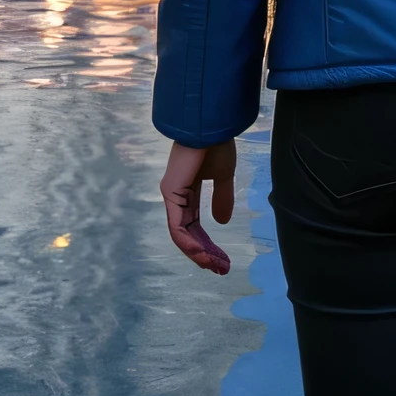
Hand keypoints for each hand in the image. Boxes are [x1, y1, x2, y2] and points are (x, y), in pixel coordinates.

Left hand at [160, 140, 236, 273]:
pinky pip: (178, 227)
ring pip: (181, 236)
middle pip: (188, 235)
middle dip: (205, 254)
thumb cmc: (217, 144)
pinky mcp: (171, 193)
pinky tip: (203, 254)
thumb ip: (222, 197)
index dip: (208, 245)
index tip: (223, 261)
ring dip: (199, 254)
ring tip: (217, 266)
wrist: (212, 126)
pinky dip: (190, 244)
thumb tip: (223, 222)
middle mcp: (176, 197)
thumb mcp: (223, 176)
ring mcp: (172, 196)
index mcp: (187, 193)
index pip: (194, 227)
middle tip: (222, 269)